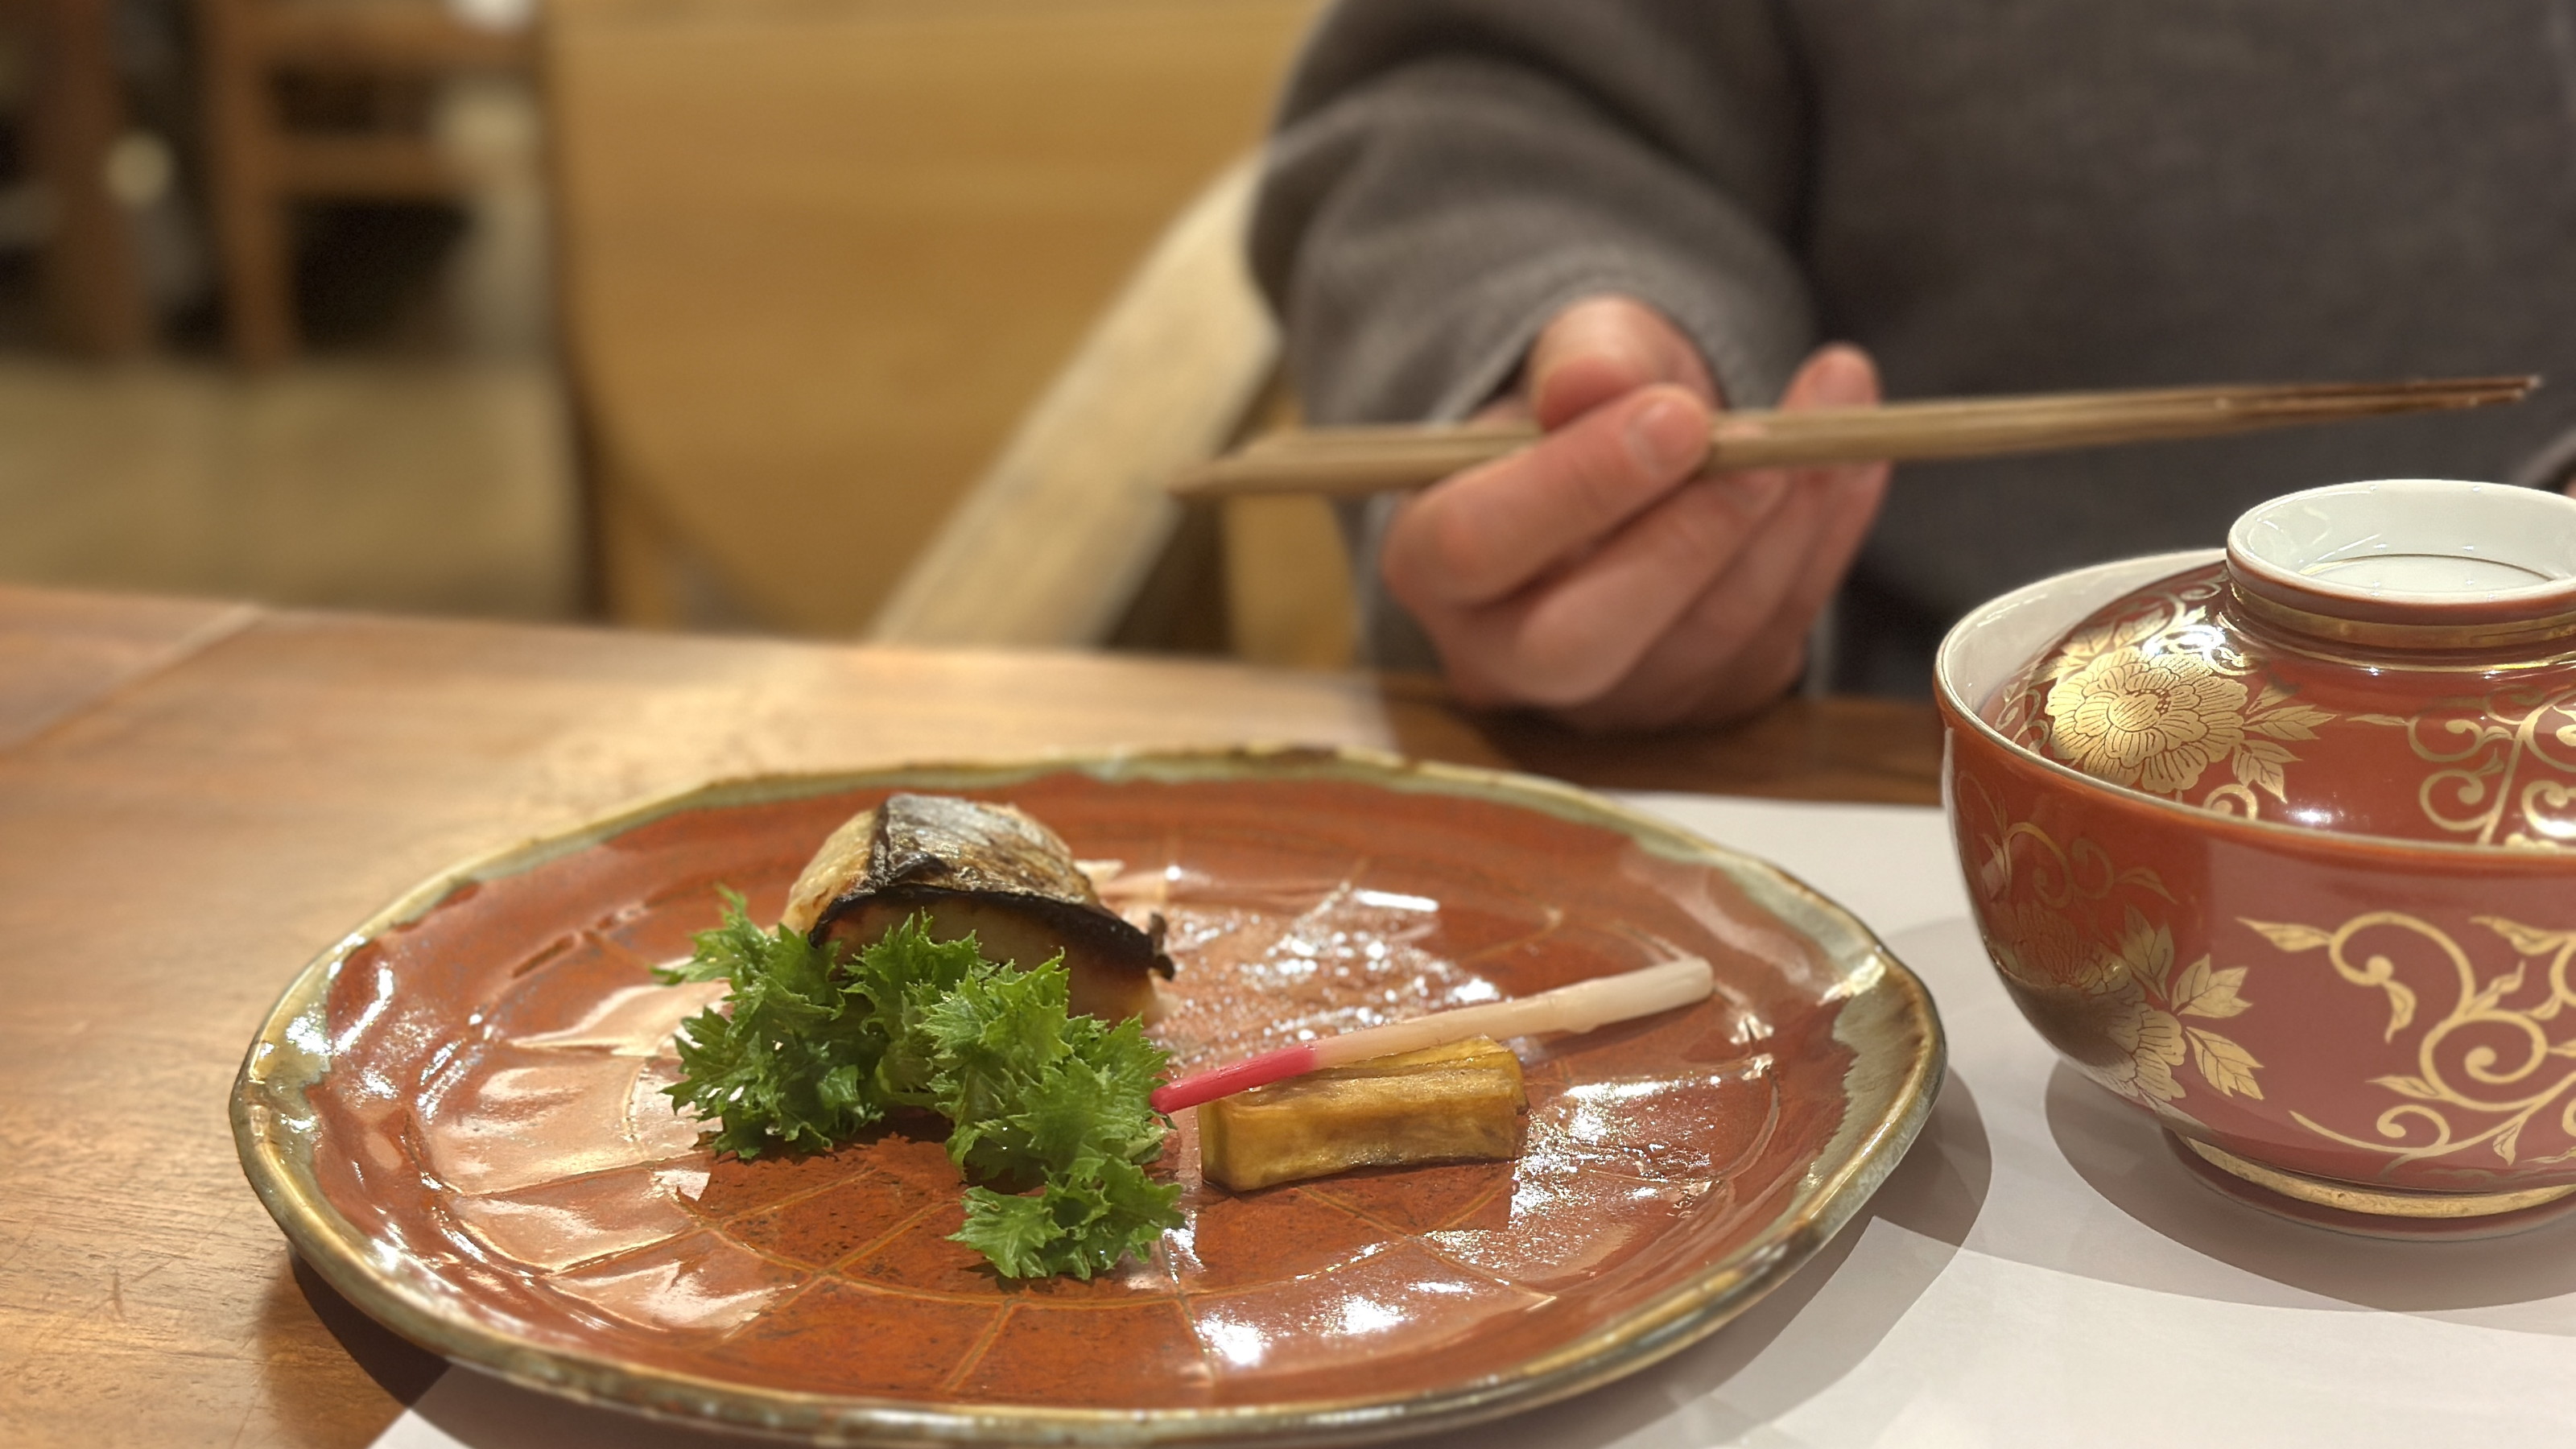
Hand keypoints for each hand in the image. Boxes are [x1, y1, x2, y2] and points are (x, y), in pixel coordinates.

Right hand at [1379, 296, 1891, 729]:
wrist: (1638, 458)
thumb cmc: (1586, 407)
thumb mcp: (1579, 352)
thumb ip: (1584, 358)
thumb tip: (1589, 384)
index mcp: (1431, 562)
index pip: (1478, 546)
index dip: (1579, 487)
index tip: (1677, 415)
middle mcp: (1502, 657)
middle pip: (1580, 642)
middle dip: (1689, 539)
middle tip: (1767, 445)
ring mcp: (1605, 702)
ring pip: (1699, 643)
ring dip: (1784, 526)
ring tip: (1837, 411)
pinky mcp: (1698, 707)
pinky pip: (1772, 642)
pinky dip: (1823, 546)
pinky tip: (1850, 467)